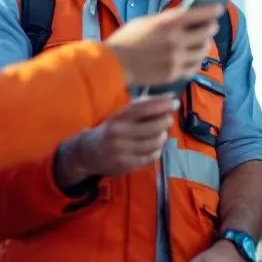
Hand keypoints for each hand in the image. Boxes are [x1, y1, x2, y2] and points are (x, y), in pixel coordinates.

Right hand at [54, 96, 177, 185]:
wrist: (87, 154)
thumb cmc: (109, 130)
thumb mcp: (120, 115)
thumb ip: (141, 106)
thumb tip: (168, 97)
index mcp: (118, 117)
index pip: (143, 108)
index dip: (161, 104)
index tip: (175, 101)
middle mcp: (119, 133)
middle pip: (153, 126)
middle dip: (165, 121)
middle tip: (168, 118)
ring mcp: (123, 150)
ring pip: (154, 142)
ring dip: (162, 136)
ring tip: (161, 133)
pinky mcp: (126, 165)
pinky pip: (150, 157)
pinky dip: (157, 150)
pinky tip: (154, 147)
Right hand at [105, 4, 222, 88]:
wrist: (113, 64)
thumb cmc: (126, 40)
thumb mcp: (146, 22)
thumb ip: (166, 20)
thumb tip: (186, 18)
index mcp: (168, 23)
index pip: (200, 13)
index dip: (213, 10)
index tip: (218, 8)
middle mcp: (175, 40)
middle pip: (206, 32)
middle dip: (211, 28)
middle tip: (211, 26)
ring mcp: (176, 58)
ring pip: (203, 51)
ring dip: (205, 45)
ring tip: (203, 43)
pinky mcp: (174, 73)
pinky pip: (193, 67)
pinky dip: (195, 61)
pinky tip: (192, 58)